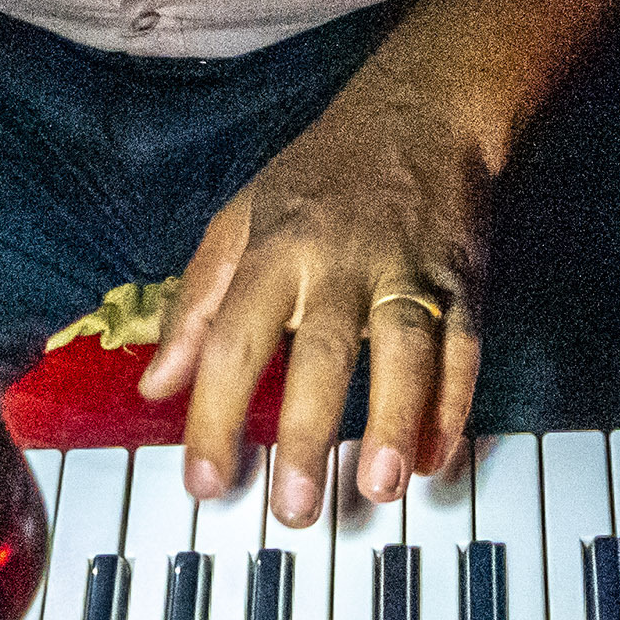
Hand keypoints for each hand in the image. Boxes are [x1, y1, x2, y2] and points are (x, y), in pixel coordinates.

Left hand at [140, 72, 491, 521]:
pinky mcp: (463, 279)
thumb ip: (195, 304)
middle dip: (307, 434)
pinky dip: (455, 406)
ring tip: (382, 487)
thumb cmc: (322, 174)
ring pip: (406, 351)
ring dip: (397, 422)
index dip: (213, 414)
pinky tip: (438, 459)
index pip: (232, 340)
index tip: (203, 483)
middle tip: (295, 510)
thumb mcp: (241, 219)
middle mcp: (341, 262)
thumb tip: (155, 386)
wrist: (424, 109)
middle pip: (323, 353)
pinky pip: (464, 349)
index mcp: (275, 249)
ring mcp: (408, 270)